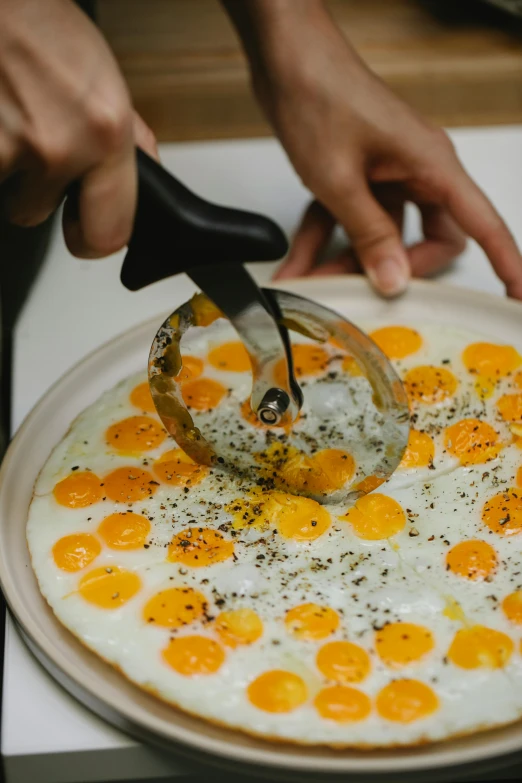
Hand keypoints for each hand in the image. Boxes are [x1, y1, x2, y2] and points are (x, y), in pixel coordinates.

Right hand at [0, 0, 157, 257]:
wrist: (0, 1)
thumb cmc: (44, 28)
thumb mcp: (107, 81)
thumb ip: (130, 141)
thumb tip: (147, 180)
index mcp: (105, 134)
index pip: (108, 235)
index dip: (94, 239)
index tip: (86, 230)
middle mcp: (58, 145)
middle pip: (39, 216)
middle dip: (38, 191)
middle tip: (38, 144)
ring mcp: (8, 146)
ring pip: (6, 198)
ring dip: (10, 171)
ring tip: (14, 119)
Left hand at [230, 0, 521, 297]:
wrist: (284, 55)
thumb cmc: (319, 94)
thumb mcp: (341, 180)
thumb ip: (369, 235)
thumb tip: (395, 280)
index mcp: (431, 165)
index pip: (481, 223)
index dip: (504, 261)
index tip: (514, 296)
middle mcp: (416, 169)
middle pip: (428, 238)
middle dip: (394, 268)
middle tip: (364, 290)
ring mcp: (386, 172)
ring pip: (381, 233)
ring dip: (347, 259)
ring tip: (313, 279)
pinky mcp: (359, 173)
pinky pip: (350, 217)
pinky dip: (325, 238)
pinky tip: (298, 261)